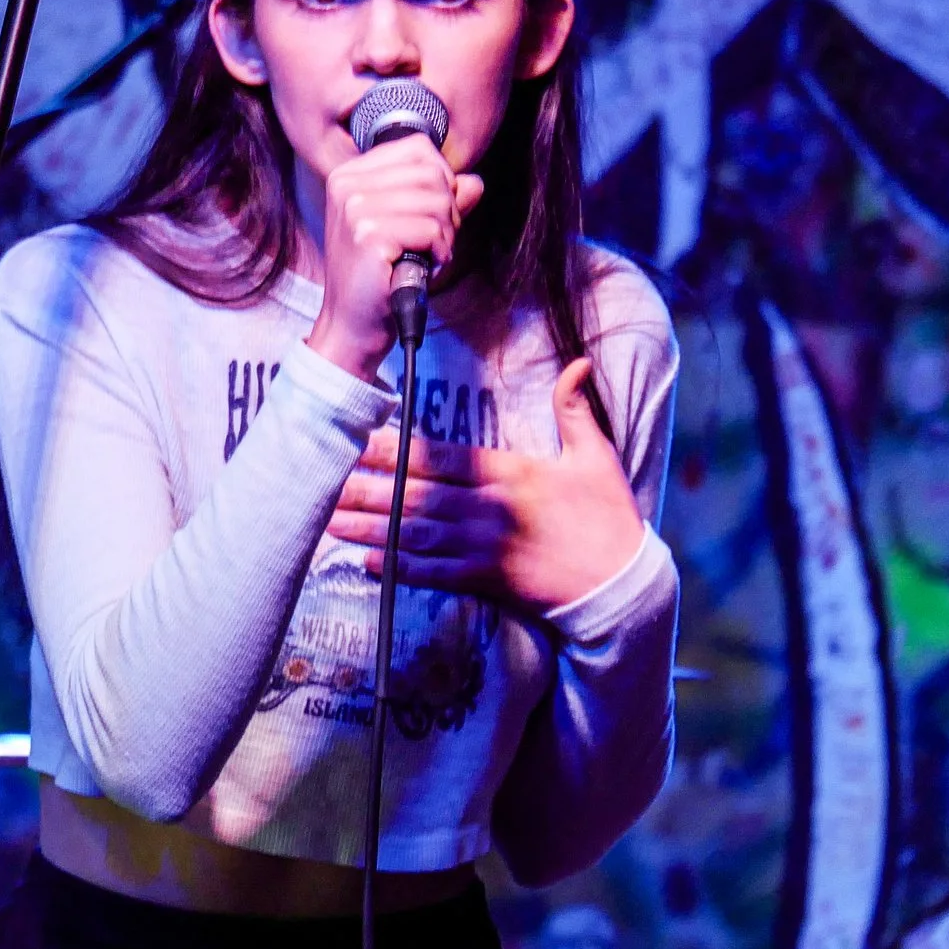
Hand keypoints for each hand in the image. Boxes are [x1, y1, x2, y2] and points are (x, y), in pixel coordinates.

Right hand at [303, 137, 483, 379]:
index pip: (417, 148)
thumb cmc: (380, 276)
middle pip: (432, 172)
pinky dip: (440, 251)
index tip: (433, 214)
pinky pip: (432, 229)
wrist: (353, 324)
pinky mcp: (368, 235)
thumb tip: (474, 182)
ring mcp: (355, 208)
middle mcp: (347, 184)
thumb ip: (440, 202)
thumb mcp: (409, 229)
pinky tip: (425, 267)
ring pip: (437, 200)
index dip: (441, 179)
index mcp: (350, 174)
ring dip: (447, 234)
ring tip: (429, 255)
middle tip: (436, 241)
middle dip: (448, 209)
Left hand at [325, 359, 645, 616]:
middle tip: (325, 481)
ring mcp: (487, 547)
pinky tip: (367, 562)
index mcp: (512, 472)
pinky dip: (400, 569)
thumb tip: (577, 363)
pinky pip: (435, 574)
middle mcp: (492, 508)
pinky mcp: (489, 581)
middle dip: (369, 488)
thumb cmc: (609, 518)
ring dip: (372, 527)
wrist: (623, 585)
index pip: (444, 456)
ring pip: (418, 533)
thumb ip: (575, 409)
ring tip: (331, 520)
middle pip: (418, 494)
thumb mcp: (597, 456)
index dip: (399, 448)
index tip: (360, 439)